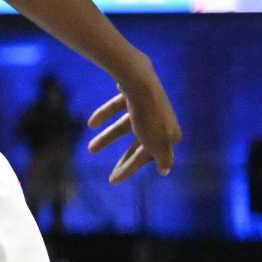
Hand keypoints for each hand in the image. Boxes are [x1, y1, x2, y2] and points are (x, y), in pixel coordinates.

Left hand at [85, 58, 181, 182]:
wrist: (138, 80)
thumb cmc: (147, 115)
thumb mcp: (156, 143)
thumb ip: (162, 158)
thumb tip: (165, 170)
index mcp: (170, 135)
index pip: (148, 157)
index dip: (131, 169)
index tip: (113, 180)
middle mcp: (161, 121)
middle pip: (140, 145)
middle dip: (124, 159)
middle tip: (110, 175)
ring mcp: (147, 105)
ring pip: (125, 126)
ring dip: (108, 139)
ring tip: (90, 149)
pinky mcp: (133, 92)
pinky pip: (118, 107)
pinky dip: (104, 115)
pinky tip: (91, 124)